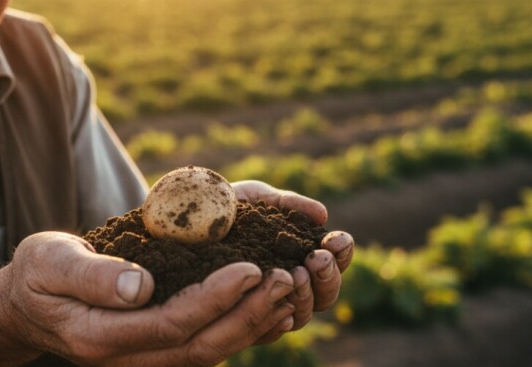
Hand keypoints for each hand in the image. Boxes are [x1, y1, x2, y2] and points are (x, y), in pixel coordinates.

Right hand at [0, 231, 298, 366]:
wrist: (25, 305)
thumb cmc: (37, 275)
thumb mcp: (50, 263)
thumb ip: (92, 276)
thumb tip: (141, 285)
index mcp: (101, 337)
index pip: (171, 324)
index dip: (215, 299)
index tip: (250, 267)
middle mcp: (127, 357)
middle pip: (200, 348)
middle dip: (247, 315)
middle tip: (284, 278)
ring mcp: (143, 358)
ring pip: (208, 353)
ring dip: (251, 324)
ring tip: (285, 288)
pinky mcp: (155, 348)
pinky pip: (203, 345)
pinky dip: (238, 327)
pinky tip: (263, 302)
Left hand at [232, 180, 354, 342]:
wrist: (189, 219)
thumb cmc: (230, 208)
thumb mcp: (260, 199)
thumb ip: (290, 205)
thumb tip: (322, 214)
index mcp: (301, 256)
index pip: (334, 262)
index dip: (342, 253)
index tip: (336, 238)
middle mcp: (290, 284)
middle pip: (325, 295)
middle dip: (328, 276)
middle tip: (316, 258)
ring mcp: (268, 304)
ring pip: (302, 314)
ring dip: (305, 295)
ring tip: (295, 274)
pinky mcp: (241, 319)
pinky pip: (266, 331)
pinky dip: (276, 318)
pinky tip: (278, 304)